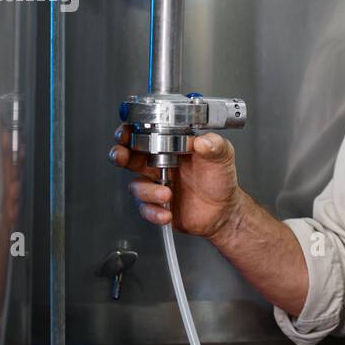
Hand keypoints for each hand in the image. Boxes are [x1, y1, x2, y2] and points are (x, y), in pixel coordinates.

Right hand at [108, 125, 240, 239]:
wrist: (224, 211)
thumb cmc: (220, 180)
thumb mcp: (223, 157)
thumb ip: (215, 145)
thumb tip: (203, 141)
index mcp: (172, 147)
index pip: (145, 134)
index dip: (131, 132)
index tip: (127, 132)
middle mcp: (159, 164)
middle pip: (128, 156)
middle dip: (119, 154)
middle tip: (122, 156)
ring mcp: (156, 184)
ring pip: (136, 185)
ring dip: (147, 190)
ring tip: (166, 193)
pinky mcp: (157, 205)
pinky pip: (145, 208)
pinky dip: (153, 211)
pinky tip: (166, 212)